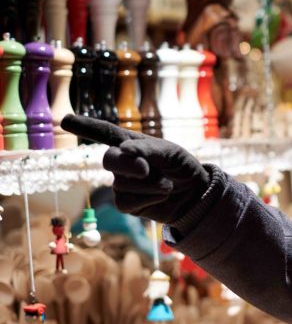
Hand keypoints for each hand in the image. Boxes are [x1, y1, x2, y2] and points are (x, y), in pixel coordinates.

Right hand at [61, 115, 209, 223]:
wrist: (194, 193)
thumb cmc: (181, 167)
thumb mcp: (170, 152)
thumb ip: (147, 149)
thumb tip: (123, 150)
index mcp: (132, 144)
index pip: (105, 133)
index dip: (85, 126)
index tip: (65, 119)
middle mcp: (122, 162)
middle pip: (109, 159)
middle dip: (128, 164)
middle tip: (147, 170)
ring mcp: (121, 183)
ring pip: (123, 183)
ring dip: (151, 184)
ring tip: (166, 184)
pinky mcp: (125, 204)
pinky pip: (128, 201)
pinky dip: (149, 198)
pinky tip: (160, 196)